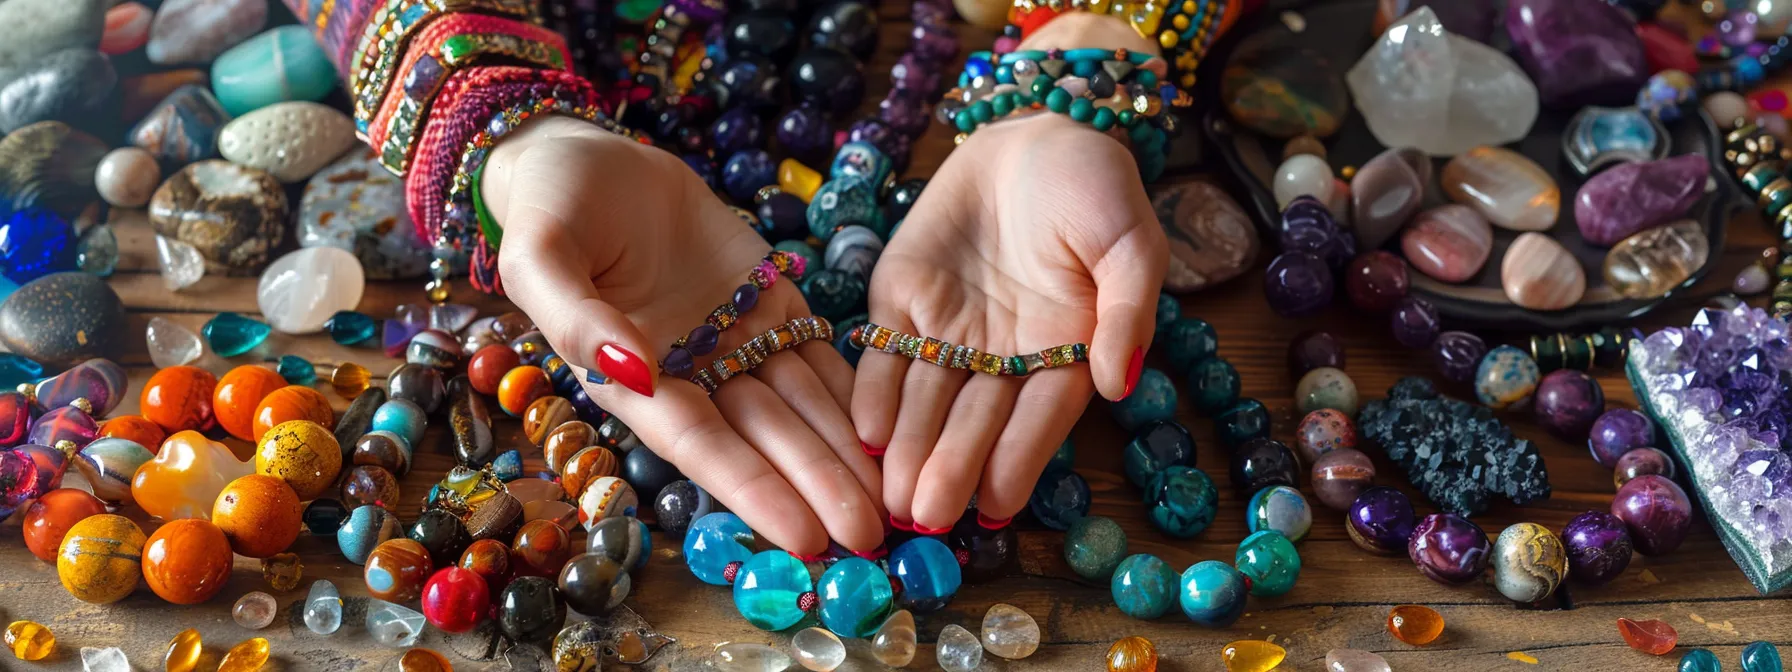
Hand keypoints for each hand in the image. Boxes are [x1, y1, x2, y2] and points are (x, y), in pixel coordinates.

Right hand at [482, 116, 883, 553]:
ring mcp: (733, 339)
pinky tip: (894, 429)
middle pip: (763, 439)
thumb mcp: (540, 256)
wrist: (585, 156)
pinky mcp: (768, 299)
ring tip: (893, 502)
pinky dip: (854, 392)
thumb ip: (575, 318)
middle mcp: (690, 373)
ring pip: (799, 405)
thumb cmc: (550, 208)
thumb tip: (628, 371)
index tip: (802, 535)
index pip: (701, 444)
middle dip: (816, 486)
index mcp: (632, 380)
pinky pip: (816, 354)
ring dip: (845, 453)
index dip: (752, 489)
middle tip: (870, 537)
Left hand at [853, 112, 1167, 531]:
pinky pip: (883, 352)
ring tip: (889, 492)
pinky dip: (873, 389)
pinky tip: (863, 429)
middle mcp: (1003, 355)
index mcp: (1065, 351)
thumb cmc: (1097, 187)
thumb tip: (1120, 384)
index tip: (996, 505)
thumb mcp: (1131, 244)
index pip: (1039, 418)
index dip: (1018, 460)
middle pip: (974, 420)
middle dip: (949, 466)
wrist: (1036, 125)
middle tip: (926, 512)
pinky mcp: (901, 298)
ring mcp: (949, 330)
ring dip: (906, 445)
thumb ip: (1127, 312)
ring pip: (924, 398)